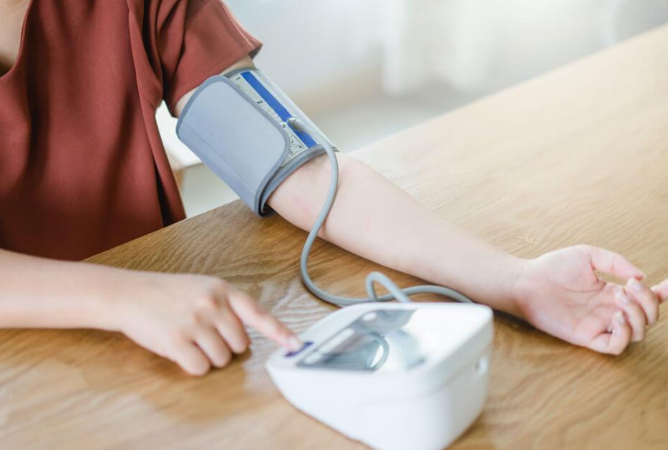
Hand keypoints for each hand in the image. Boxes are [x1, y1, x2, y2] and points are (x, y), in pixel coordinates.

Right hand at [108, 272, 301, 375]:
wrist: (130, 295)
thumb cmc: (168, 293)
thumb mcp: (203, 287)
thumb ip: (228, 305)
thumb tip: (248, 332)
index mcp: (222, 290)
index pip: (258, 314)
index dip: (280, 332)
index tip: (296, 345)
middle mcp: (212, 305)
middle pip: (240, 345)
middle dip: (226, 345)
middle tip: (205, 334)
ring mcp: (195, 324)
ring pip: (222, 359)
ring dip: (209, 356)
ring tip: (191, 339)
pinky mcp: (177, 342)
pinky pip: (200, 368)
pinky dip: (193, 365)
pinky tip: (181, 350)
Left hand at [514, 245, 664, 354]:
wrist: (527, 281)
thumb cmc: (553, 267)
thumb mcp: (589, 255)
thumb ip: (616, 263)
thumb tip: (642, 277)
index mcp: (612, 293)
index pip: (647, 298)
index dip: (662, 293)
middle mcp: (609, 310)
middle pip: (648, 317)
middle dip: (648, 302)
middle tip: (629, 287)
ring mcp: (599, 324)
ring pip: (638, 333)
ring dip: (639, 316)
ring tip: (620, 298)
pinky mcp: (586, 337)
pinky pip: (615, 346)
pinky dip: (625, 334)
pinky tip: (616, 316)